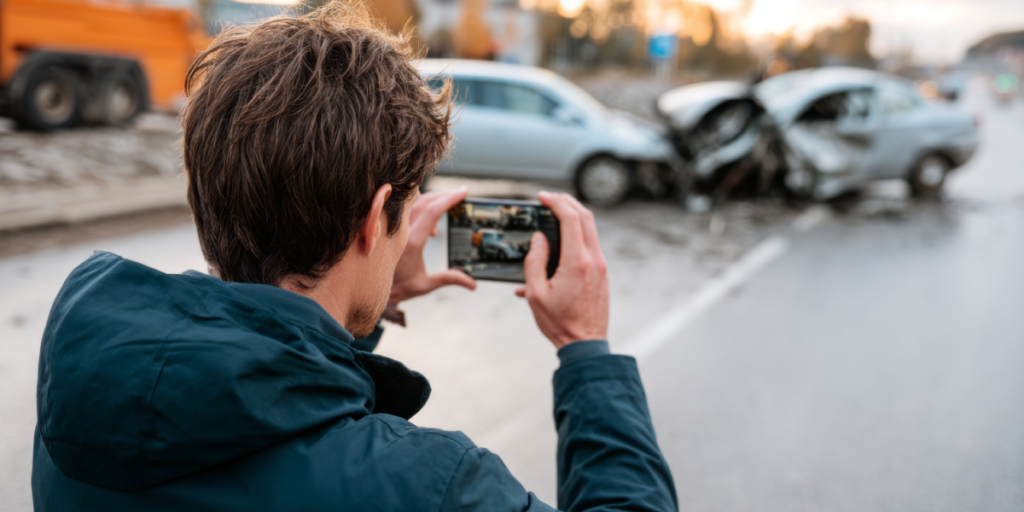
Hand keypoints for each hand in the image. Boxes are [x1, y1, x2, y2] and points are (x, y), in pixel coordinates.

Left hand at [389, 188, 476, 303]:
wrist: (369, 287)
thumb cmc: (396, 287)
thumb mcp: (425, 285)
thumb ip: (449, 279)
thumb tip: (472, 284)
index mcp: (412, 242)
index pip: (433, 211)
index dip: (450, 199)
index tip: (463, 191)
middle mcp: (401, 230)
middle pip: (425, 200)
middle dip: (444, 195)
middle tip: (458, 194)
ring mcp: (394, 226)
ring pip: (414, 201)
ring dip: (432, 200)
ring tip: (446, 206)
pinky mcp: (389, 225)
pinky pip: (405, 207)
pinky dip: (421, 207)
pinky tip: (431, 227)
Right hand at [515, 191, 608, 348]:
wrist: (585, 343)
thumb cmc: (559, 322)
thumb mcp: (535, 293)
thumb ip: (534, 262)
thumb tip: (539, 239)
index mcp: (577, 262)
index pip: (571, 219)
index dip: (556, 202)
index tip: (543, 197)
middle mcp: (594, 260)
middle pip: (586, 217)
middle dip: (567, 201)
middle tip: (550, 198)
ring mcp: (601, 266)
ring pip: (591, 229)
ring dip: (574, 216)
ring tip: (555, 214)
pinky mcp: (602, 273)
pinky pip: (590, 244)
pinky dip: (577, 234)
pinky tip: (560, 242)